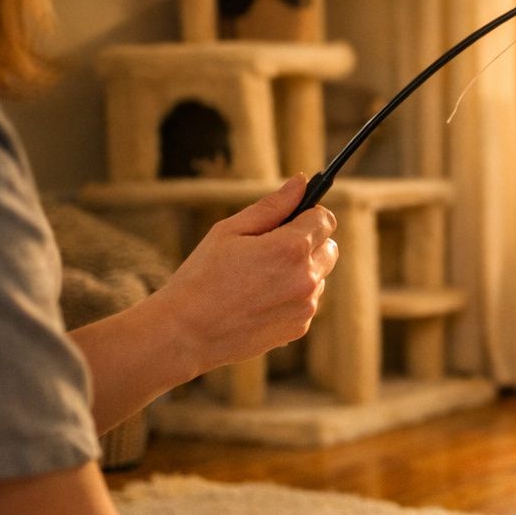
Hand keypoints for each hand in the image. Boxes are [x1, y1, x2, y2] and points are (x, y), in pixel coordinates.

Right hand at [154, 175, 338, 376]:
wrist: (186, 333)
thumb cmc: (201, 277)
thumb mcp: (230, 231)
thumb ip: (272, 206)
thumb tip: (300, 181)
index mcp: (290, 248)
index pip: (325, 220)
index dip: (309, 215)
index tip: (293, 217)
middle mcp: (306, 278)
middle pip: (329, 247)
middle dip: (308, 242)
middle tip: (271, 247)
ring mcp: (306, 306)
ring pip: (319, 276)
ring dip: (301, 270)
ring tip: (260, 277)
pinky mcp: (300, 327)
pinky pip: (307, 301)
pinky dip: (292, 296)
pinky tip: (259, 299)